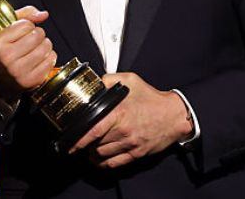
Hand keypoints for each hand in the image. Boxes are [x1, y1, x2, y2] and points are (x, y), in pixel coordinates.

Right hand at [0, 6, 55, 102]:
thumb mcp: (7, 28)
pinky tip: (40, 58)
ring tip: (37, 48)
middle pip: (37, 35)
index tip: (22, 32)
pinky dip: (49, 56)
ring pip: (46, 47)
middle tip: (32, 39)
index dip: (27, 25)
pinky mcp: (31, 81)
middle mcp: (6, 58)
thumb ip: (25, 14)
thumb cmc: (5, 49)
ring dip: (45, 44)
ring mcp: (19, 71)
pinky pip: (51, 60)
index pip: (26, 24)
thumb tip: (43, 15)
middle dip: (38, 34)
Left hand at [68, 72, 192, 167]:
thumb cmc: (152, 98)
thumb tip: (94, 82)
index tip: (70, 142)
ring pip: (103, 155)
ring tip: (89, 149)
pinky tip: (99, 159)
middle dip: (85, 144)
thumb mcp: (131, 80)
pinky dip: (104, 164)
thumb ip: (110, 80)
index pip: (94, 129)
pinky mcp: (137, 153)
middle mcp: (124, 131)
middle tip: (78, 142)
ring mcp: (131, 144)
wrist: (174, 115)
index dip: (79, 139)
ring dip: (93, 154)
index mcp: (119, 113)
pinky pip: (115, 163)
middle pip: (96, 144)